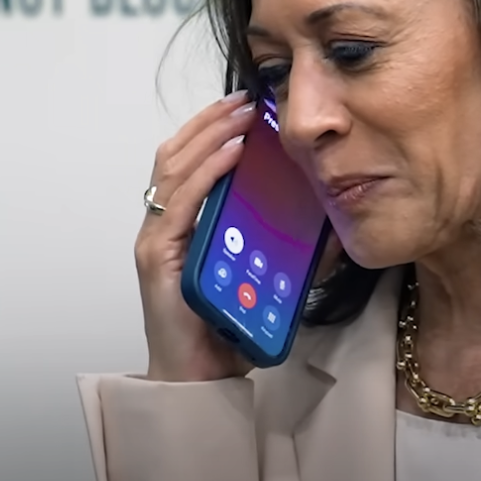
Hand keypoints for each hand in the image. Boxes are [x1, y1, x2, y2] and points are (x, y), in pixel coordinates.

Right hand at [136, 90, 257, 381]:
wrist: (203, 383)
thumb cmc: (225, 334)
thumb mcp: (258, 278)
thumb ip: (276, 248)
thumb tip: (324, 221)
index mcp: (180, 229)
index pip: (187, 162)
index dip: (211, 128)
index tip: (246, 105)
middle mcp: (161, 228)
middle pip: (176, 154)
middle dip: (211, 120)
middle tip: (247, 97)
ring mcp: (156, 241)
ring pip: (174, 168)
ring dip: (210, 134)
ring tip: (243, 114)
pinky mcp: (158, 258)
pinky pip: (182, 202)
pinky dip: (206, 171)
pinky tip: (232, 152)